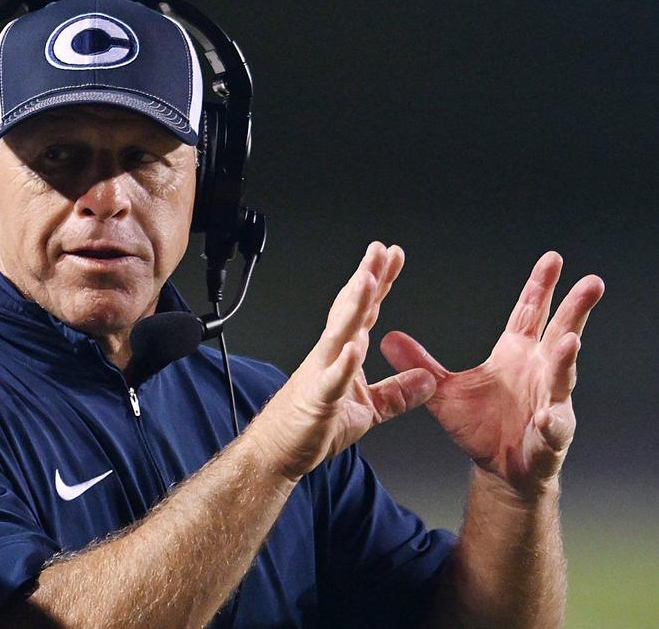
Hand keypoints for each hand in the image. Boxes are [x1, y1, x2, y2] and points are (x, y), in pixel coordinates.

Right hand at [257, 242, 437, 479]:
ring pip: (340, 334)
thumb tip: (427, 381)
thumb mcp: (368, 411)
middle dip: (366, 278)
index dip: (380, 282)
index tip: (392, 256)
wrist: (277, 452)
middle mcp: (331, 355)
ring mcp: (322, 374)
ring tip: (368, 281)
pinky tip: (355, 348)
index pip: (366, 311)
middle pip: (351, 310)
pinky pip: (332, 380)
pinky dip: (344, 364)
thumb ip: (396, 393)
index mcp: (344, 353)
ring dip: (354, 307)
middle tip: (381, 250)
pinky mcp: (318, 400)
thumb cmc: (313, 427)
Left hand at [381, 252, 604, 497]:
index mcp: (516, 354)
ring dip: (565, 360)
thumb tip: (388, 336)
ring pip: (562, 376)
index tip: (553, 258)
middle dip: (575, 309)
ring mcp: (549, 401)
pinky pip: (552, 427)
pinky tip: (546, 416)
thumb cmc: (480, 425)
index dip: (541, 287)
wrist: (499, 467)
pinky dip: (550, 422)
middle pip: (560, 333)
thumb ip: (419, 364)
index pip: (530, 313)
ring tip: (569, 342)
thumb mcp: (444, 391)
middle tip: (591, 282)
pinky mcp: (549, 436)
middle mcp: (539, 371)